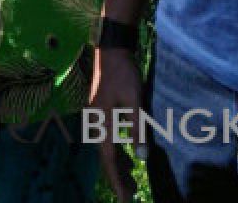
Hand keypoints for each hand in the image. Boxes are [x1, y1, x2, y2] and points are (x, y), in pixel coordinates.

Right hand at [90, 47, 143, 202]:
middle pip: (105, 156)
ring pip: (106, 147)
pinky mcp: (101, 110)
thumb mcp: (134, 101)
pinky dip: (117, 150)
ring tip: (130, 181)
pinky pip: (108, 137)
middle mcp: (96, 122)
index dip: (117, 180)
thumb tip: (142, 155)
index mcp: (102, 123)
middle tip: (130, 195)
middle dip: (117, 177)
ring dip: (118, 165)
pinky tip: (127, 154)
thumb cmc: (123, 74)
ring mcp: (97, 116)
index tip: (126, 198)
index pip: (109, 158)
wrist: (111, 50)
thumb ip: (137, 128)